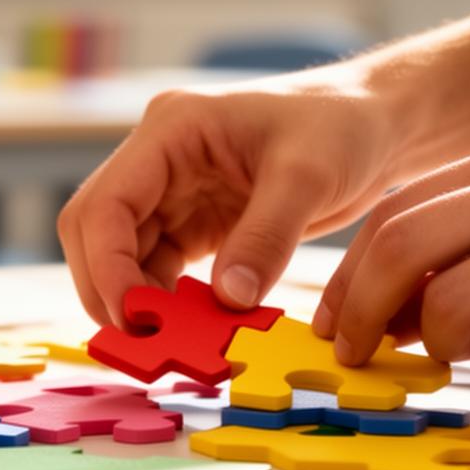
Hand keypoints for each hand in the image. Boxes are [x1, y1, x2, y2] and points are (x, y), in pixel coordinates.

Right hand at [59, 74, 397, 326]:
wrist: (373, 124)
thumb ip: (266, 238)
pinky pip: (158, 268)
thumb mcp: (308, 177)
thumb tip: (227, 301)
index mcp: (170, 130)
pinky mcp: (192, 220)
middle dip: (108, 289)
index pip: (105, 204)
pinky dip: (165, 302)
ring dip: (135, 301)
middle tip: (140, 343)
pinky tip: (190, 329)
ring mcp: (171, 191)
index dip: (105, 266)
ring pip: (121, 254)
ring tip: (167, 344)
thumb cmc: (342, 127)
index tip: (132, 319)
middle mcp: (158, 159)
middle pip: (95, 232)